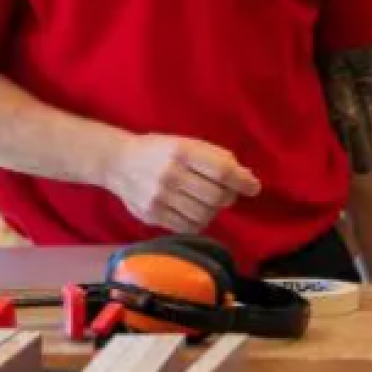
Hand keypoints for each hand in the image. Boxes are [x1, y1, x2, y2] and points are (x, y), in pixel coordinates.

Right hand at [106, 134, 261, 233]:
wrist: (118, 162)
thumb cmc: (161, 151)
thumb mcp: (188, 144)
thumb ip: (217, 159)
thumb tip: (248, 179)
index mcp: (183, 151)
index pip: (222, 170)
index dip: (242, 181)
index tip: (253, 187)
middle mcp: (171, 175)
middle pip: (216, 196)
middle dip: (228, 197)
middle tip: (226, 193)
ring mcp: (159, 198)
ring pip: (204, 215)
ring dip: (213, 211)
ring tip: (207, 202)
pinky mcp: (151, 216)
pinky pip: (187, 227)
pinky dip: (198, 222)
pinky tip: (194, 212)